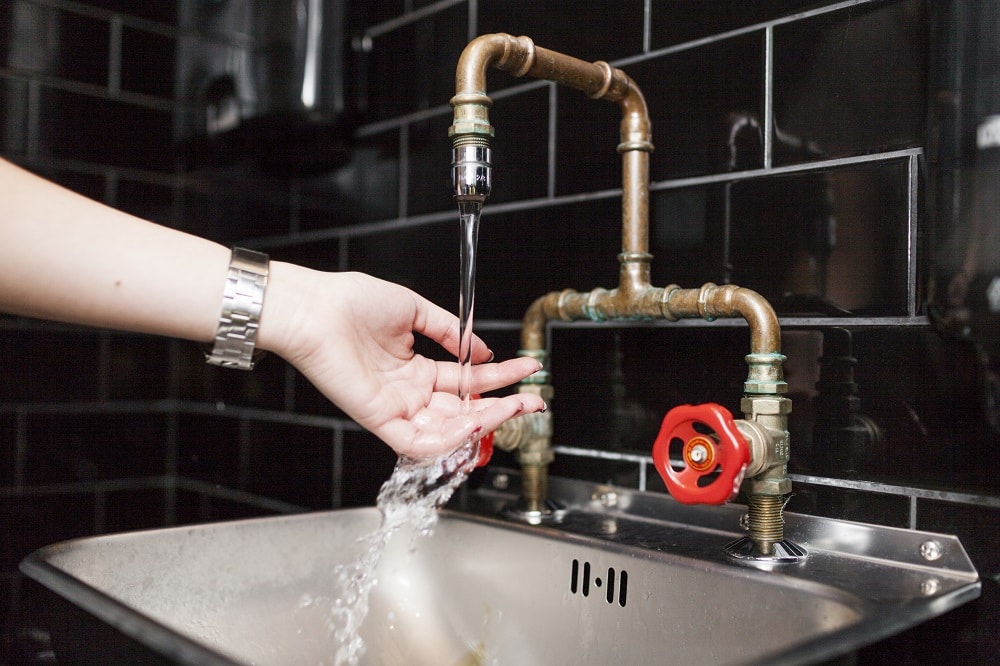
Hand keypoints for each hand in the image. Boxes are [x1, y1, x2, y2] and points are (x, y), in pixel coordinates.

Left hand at [259, 266, 545, 457]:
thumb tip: (481, 350)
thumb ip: (449, 331)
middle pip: (466, 409)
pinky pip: (419, 441)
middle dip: (504, 406)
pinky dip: (449, 436)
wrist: (314, 308)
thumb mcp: (413, 310)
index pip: (468, 381)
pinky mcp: (381, 419)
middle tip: (534, 399)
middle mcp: (410, 392)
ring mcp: (397, 408)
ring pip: (449, 429)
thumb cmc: (350, 303)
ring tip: (514, 406)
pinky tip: (476, 420)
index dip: (501, 377)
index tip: (528, 369)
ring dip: (486, 420)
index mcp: (417, 368)